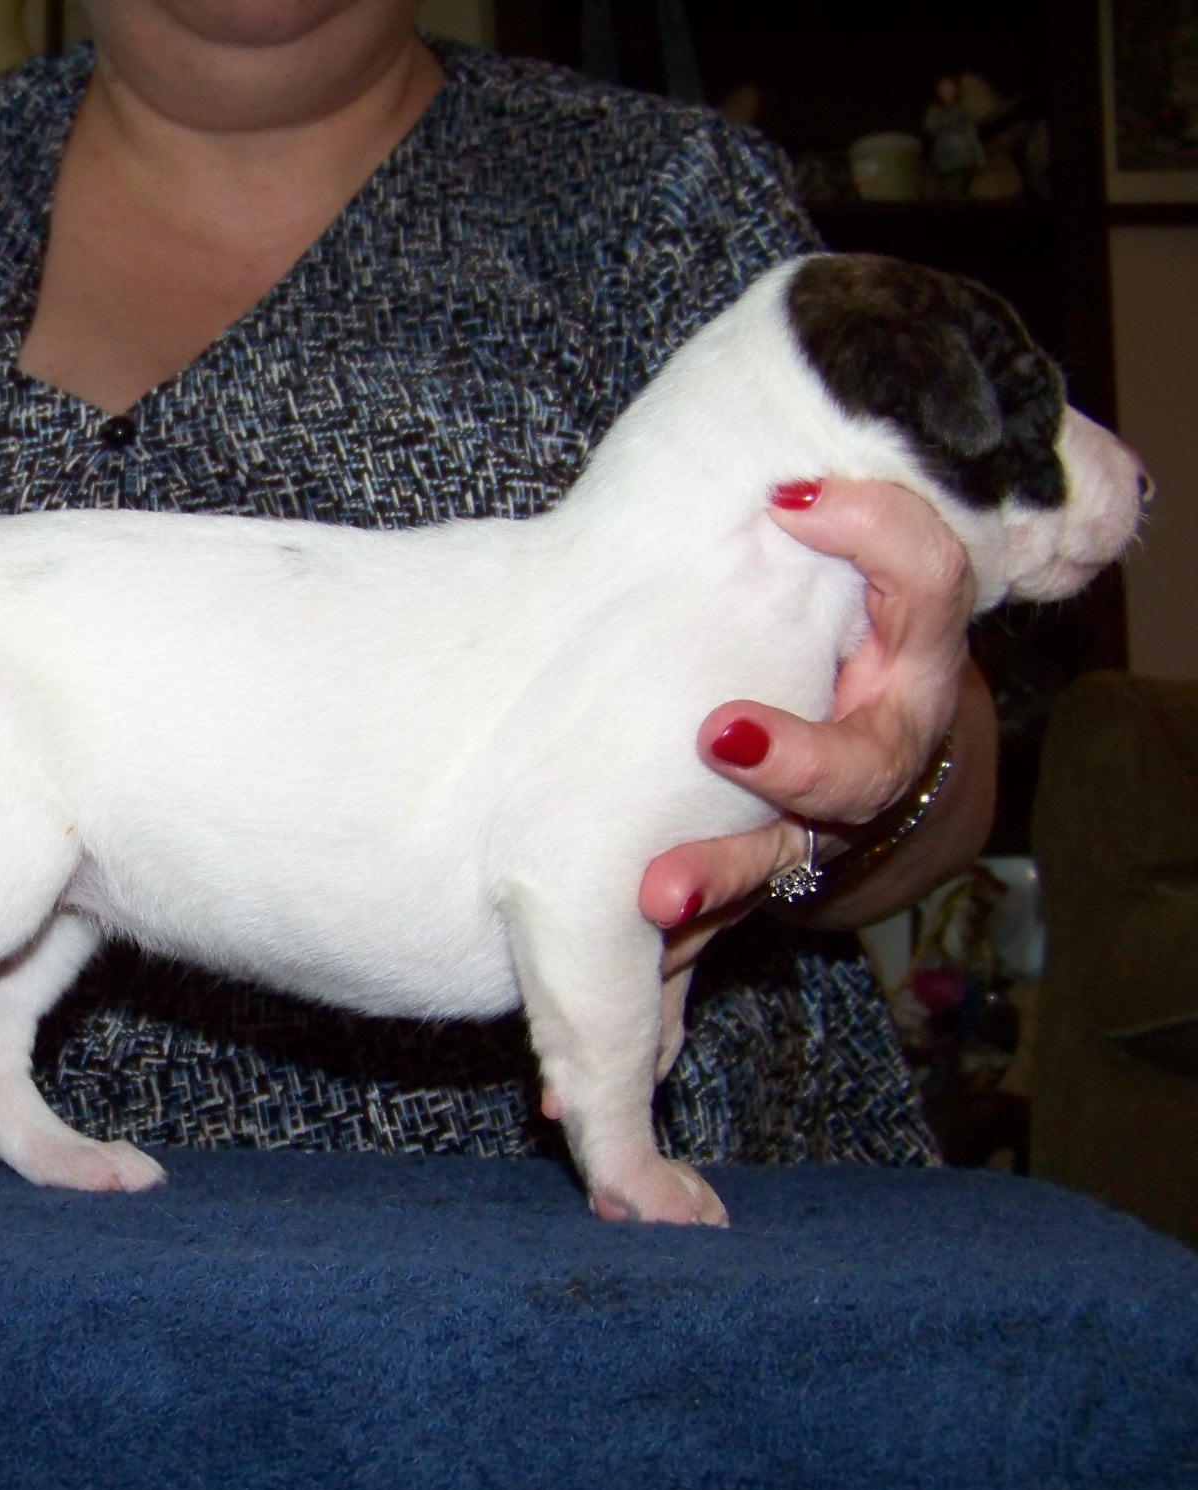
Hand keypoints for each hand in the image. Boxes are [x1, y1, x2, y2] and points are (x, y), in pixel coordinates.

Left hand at [639, 477, 979, 971]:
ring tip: (658, 895)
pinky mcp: (786, 874)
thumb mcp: (840, 578)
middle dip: (800, 761)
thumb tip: (754, 474)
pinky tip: (637, 940)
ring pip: (793, 861)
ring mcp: (837, 824)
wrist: (887, 763)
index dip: (878, 537)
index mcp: (907, 651)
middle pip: (868, 765)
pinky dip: (688, 931)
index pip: (927, 583)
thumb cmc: (834, 633)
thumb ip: (804, 536)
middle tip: (720, 736)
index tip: (791, 504)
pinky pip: (740, 909)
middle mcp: (884, 743)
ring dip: (723, 877)